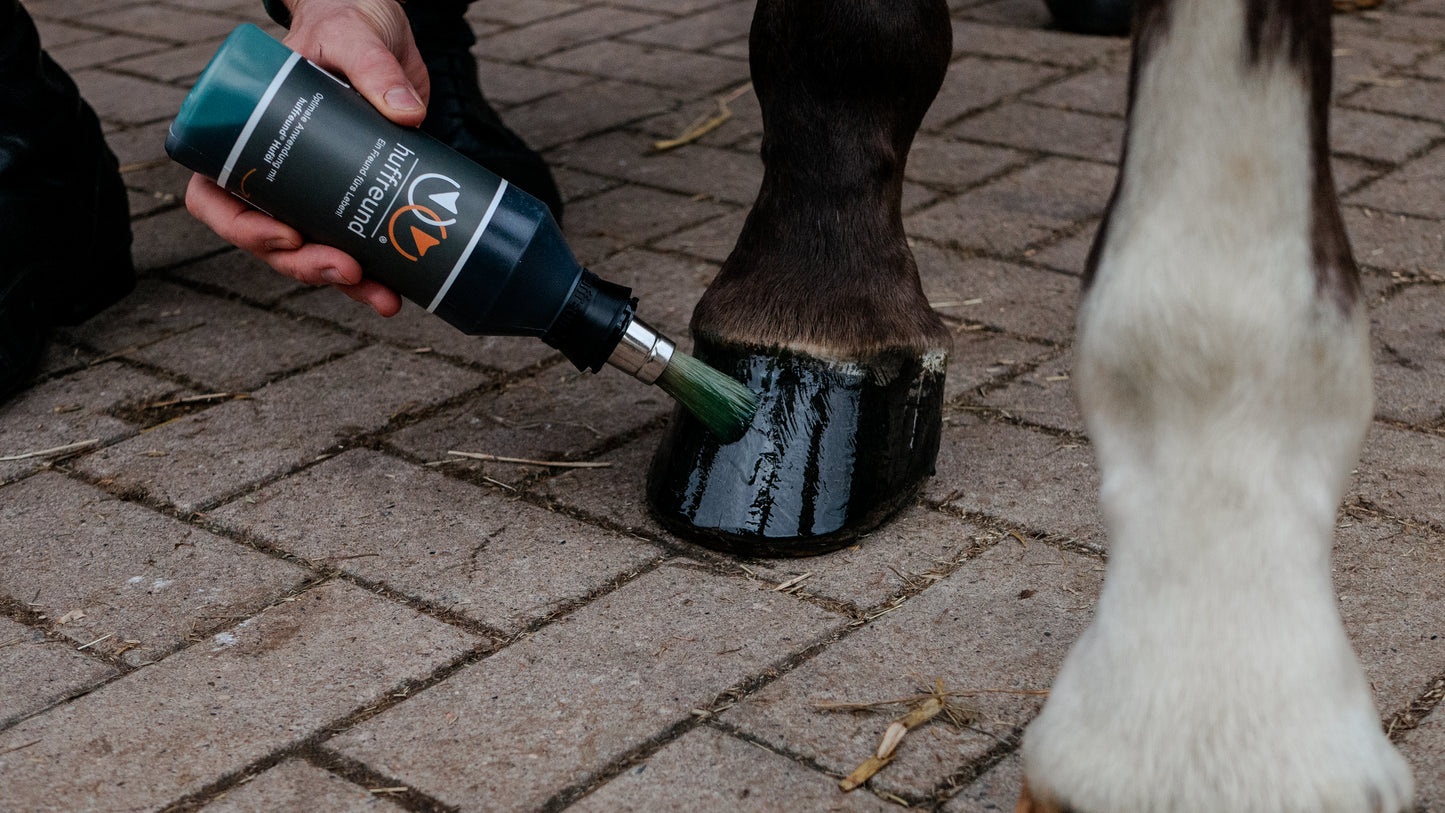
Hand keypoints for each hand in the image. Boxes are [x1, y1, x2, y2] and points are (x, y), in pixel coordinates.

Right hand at [184, 0, 425, 315]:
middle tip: (348, 270)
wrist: (385, 26)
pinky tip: (398, 291)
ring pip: (312, 252)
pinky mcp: (354, 193)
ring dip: (343, 282)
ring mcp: (314, 186)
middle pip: (268, 238)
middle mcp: (274, 168)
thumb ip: (374, 66)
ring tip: (382, 297)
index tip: (288, 236)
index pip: (214, 195)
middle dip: (305, 266)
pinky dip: (374, 273)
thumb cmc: (348, 21)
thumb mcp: (353, 36)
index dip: (242, 228)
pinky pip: (354, 243)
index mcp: (245, 132)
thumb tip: (406, 112)